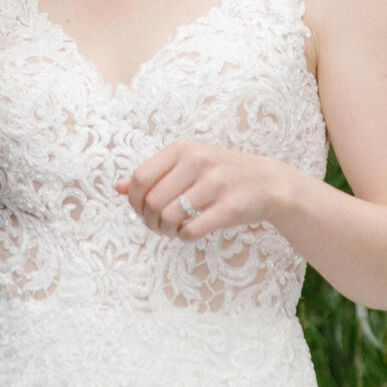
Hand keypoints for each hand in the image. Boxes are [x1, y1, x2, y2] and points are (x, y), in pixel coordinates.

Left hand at [116, 139, 293, 241]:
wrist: (268, 182)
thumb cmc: (220, 174)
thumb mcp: (187, 165)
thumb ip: (154, 174)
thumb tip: (117, 187)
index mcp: (183, 149)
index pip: (141, 178)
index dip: (135, 201)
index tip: (143, 211)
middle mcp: (198, 161)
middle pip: (153, 202)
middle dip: (151, 221)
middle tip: (160, 226)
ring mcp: (216, 184)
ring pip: (170, 218)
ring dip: (167, 231)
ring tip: (174, 229)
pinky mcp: (230, 207)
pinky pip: (191, 231)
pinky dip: (184, 237)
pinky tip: (190, 232)